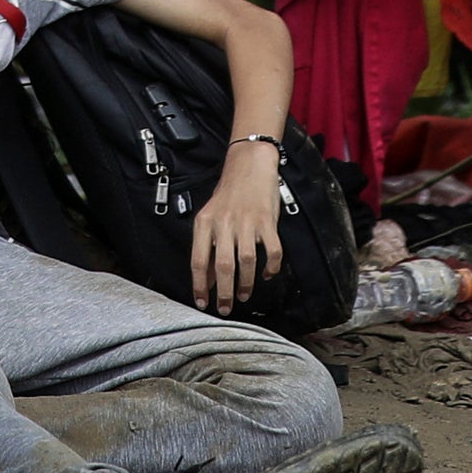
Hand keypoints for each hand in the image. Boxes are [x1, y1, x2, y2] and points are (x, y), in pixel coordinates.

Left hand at [190, 147, 286, 310]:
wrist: (249, 165)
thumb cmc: (228, 194)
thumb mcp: (210, 218)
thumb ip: (208, 247)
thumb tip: (207, 280)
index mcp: (205, 222)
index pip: (199, 260)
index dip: (200, 285)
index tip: (202, 302)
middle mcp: (224, 223)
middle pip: (224, 265)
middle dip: (224, 292)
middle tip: (225, 307)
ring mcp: (247, 222)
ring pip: (247, 261)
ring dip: (245, 283)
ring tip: (243, 295)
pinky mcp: (267, 221)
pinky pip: (272, 251)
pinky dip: (271, 267)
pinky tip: (267, 274)